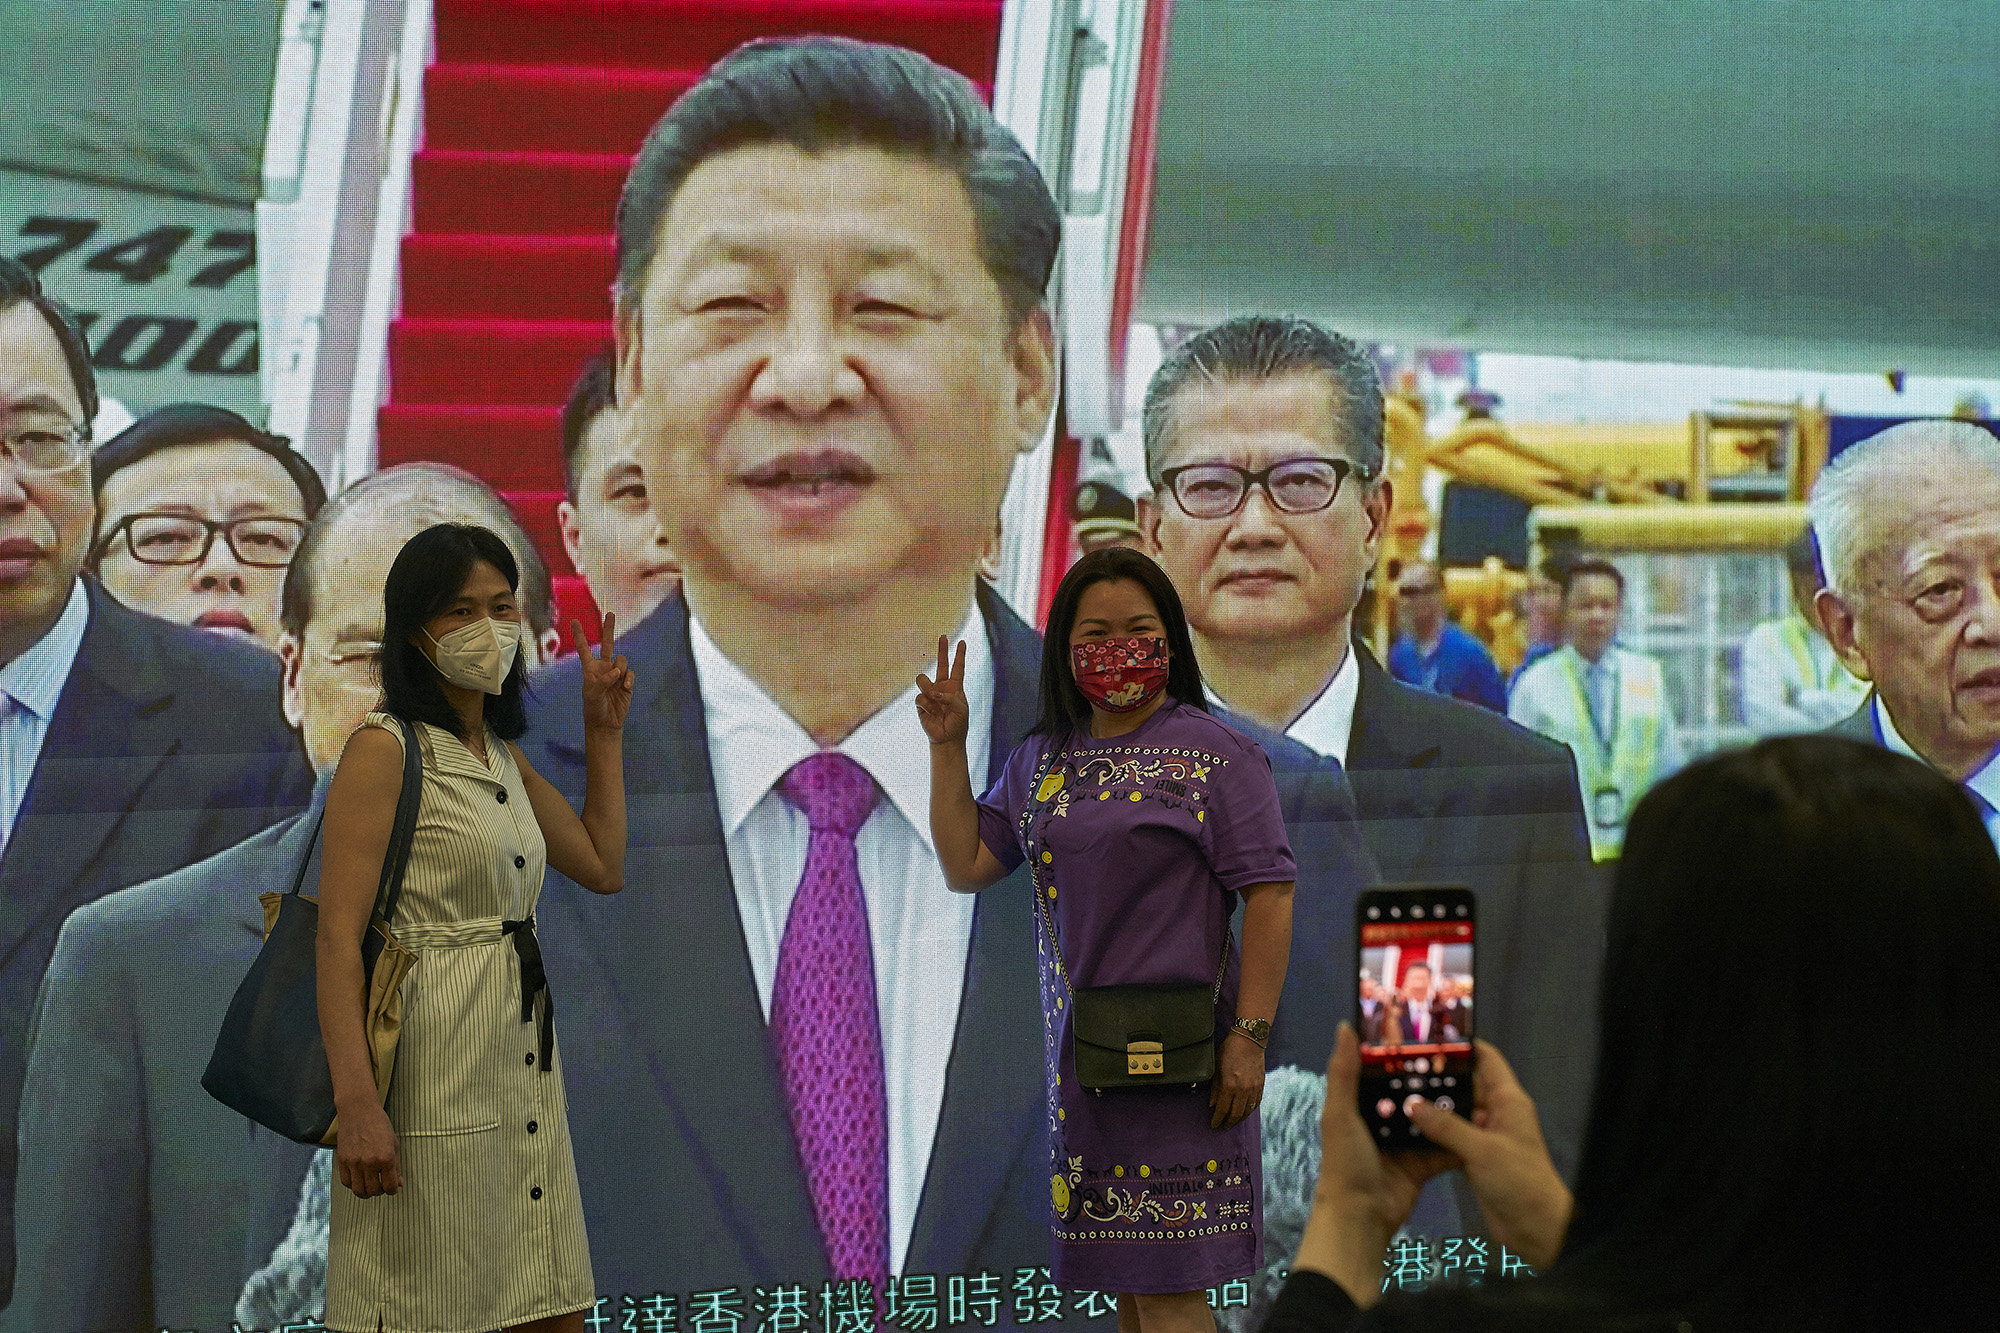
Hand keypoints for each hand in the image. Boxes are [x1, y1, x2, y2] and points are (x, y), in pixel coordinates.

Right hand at [335, 1101, 402, 1198]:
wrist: (359, 1110)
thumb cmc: (379, 1124)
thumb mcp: (394, 1144)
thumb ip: (396, 1166)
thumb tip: (399, 1183)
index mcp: (386, 1157)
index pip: (390, 1186)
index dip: (393, 1190)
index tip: (392, 1187)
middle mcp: (370, 1162)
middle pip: (374, 1191)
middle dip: (380, 1191)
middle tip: (381, 1185)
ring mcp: (354, 1162)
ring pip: (359, 1190)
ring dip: (366, 1192)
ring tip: (370, 1186)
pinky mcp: (342, 1160)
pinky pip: (346, 1182)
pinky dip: (353, 1185)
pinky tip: (359, 1179)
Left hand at [574, 613, 633, 732]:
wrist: (607, 723)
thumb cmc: (594, 709)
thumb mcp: (593, 695)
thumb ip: (603, 680)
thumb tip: (617, 671)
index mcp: (590, 669)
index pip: (584, 649)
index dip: (579, 635)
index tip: (574, 620)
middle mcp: (603, 668)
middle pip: (607, 644)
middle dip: (608, 629)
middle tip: (610, 613)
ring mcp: (616, 674)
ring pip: (622, 660)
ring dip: (620, 668)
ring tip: (617, 682)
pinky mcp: (626, 681)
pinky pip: (630, 673)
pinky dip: (628, 679)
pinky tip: (624, 688)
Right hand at [914, 636, 970, 745]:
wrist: (947, 738)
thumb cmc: (958, 722)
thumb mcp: (961, 707)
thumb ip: (950, 696)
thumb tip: (932, 693)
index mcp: (955, 687)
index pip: (958, 667)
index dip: (960, 655)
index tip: (962, 642)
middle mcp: (942, 687)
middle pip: (941, 664)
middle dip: (942, 650)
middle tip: (943, 636)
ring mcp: (930, 694)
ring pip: (923, 680)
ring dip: (929, 689)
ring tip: (935, 702)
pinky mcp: (921, 704)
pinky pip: (921, 697)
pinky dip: (927, 705)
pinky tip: (932, 713)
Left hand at [1209, 1029, 1265, 1128]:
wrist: (1249, 1041)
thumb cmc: (1229, 1051)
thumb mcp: (1217, 1068)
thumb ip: (1215, 1088)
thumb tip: (1212, 1105)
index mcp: (1229, 1086)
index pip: (1222, 1109)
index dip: (1217, 1119)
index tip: (1214, 1125)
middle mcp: (1242, 1090)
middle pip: (1235, 1114)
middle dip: (1228, 1123)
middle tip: (1223, 1126)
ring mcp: (1253, 1089)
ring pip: (1247, 1111)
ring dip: (1239, 1119)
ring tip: (1233, 1122)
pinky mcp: (1261, 1086)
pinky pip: (1256, 1104)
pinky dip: (1249, 1111)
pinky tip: (1244, 1113)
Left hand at [1318, 1023, 1456, 1235]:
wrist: (1363, 1216)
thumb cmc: (1346, 1160)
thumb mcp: (1340, 1114)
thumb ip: (1344, 1073)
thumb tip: (1346, 1026)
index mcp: (1358, 1106)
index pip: (1379, 1072)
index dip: (1397, 1055)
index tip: (1422, 1032)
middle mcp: (1382, 1121)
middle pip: (1409, 1094)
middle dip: (1430, 1079)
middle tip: (1460, 1058)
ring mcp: (1405, 1143)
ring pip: (1430, 1119)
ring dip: (1449, 1106)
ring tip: (1476, 1083)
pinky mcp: (1424, 1164)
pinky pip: (1444, 1147)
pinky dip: (1460, 1138)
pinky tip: (1482, 1121)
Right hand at [1406, 1039, 1572, 1267]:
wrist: (1537, 1229)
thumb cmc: (1518, 1180)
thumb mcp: (1481, 1149)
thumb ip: (1445, 1125)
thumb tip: (1410, 1103)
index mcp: (1507, 1100)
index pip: (1486, 1059)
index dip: (1461, 1045)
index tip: (1427, 1037)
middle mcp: (1497, 1113)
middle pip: (1466, 1083)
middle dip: (1437, 1076)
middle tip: (1399, 1067)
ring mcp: (1487, 1136)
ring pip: (1456, 1111)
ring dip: (1432, 1105)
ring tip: (1395, 1093)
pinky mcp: (1476, 1158)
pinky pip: (1452, 1136)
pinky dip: (1434, 1131)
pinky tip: (1406, 1128)